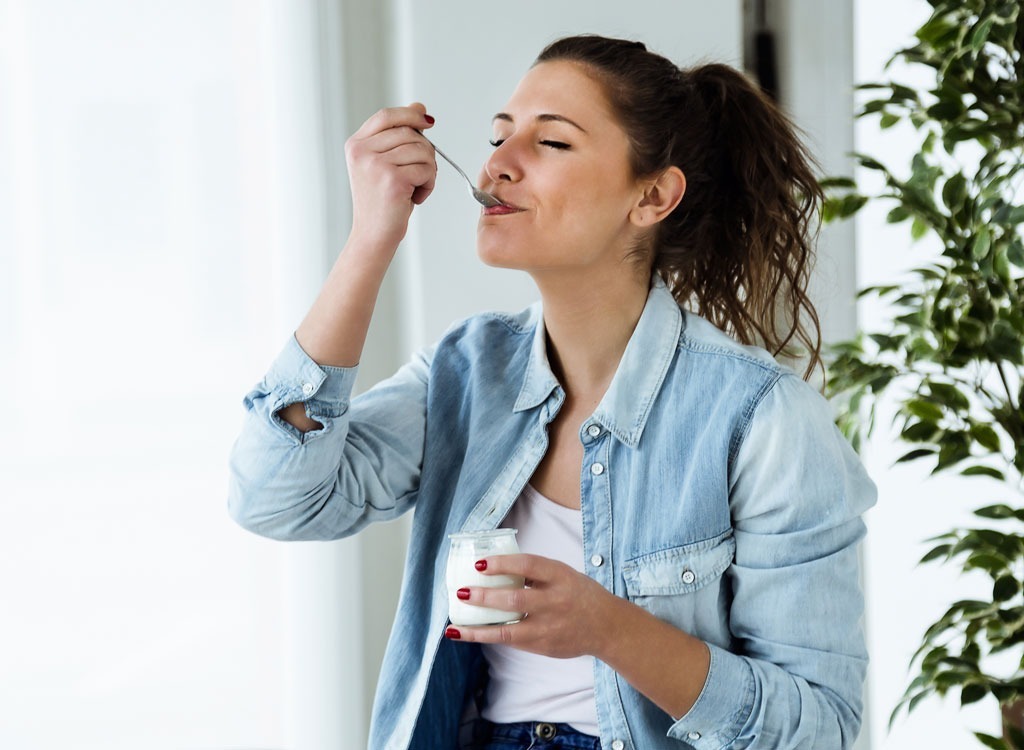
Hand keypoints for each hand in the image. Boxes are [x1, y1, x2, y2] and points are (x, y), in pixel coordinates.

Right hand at [344, 103, 436, 250]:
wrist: (373, 235)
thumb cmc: (381, 202)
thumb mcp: (385, 163)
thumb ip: (398, 135)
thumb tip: (419, 107)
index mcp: (356, 145)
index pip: (386, 116)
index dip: (409, 115)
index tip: (428, 122)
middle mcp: (362, 152)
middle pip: (409, 133)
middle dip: (424, 152)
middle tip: (419, 174)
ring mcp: (376, 165)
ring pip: (422, 150)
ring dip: (428, 171)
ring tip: (415, 187)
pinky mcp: (392, 179)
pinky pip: (426, 169)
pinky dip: (429, 184)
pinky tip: (416, 197)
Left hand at [446, 554, 614, 658]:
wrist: (606, 626)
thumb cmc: (578, 594)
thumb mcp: (562, 574)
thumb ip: (534, 572)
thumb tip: (494, 566)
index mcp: (560, 576)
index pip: (528, 565)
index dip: (502, 564)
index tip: (479, 563)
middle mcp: (554, 602)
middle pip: (515, 600)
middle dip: (485, 597)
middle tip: (462, 592)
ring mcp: (548, 627)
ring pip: (508, 629)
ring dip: (479, 628)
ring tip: (455, 626)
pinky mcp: (543, 646)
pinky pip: (511, 641)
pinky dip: (489, 637)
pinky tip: (470, 634)